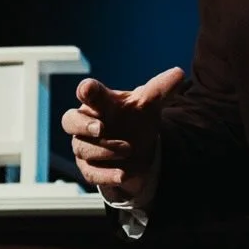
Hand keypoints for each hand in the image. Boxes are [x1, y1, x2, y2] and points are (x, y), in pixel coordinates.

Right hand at [61, 65, 185, 199]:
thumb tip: (178, 73)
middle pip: (70, 121)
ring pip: (83, 149)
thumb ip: (160, 89)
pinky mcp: (90, 169)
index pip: (88, 93)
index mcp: (98, 103)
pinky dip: (107, 175)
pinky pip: (92, 174)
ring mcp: (85, 147)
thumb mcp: (148, 105)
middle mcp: (86, 124)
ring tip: (129, 149)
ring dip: (105, 150)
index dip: (86, 91)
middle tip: (100, 128)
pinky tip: (124, 174)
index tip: (87, 89)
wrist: (138, 151)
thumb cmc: (135, 119)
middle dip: (83, 124)